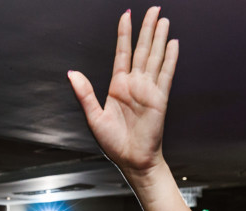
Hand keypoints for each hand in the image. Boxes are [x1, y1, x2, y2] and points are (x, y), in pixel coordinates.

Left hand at [68, 7, 176, 177]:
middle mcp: (135, 85)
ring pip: (155, 57)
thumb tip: (72, 74)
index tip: (127, 15)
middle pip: (142, 49)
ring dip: (159, 38)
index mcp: (118, 87)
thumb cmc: (114, 144)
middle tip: (154, 9)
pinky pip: (165, 74)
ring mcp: (148, 90)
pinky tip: (173, 44)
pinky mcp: (159, 99)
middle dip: (147, 28)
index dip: (124, 33)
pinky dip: (170, 59)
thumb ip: (85, 94)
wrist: (132, 160)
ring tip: (164, 20)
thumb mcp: (94, 117)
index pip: (123, 53)